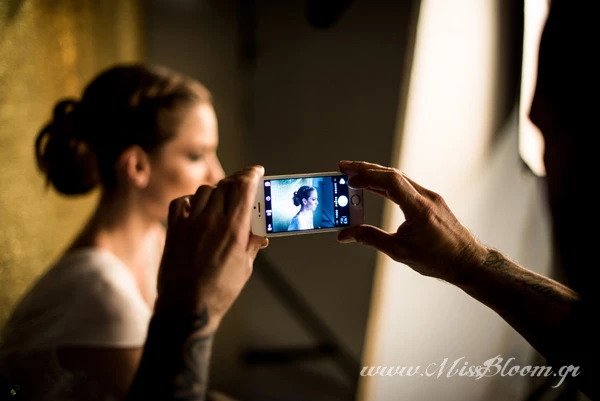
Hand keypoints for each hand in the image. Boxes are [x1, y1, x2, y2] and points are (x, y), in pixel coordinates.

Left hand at [154, 165, 268, 332]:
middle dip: (236, 180)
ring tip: (220, 200)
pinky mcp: (173, 231)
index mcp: (234, 229)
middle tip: (242, 185)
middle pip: (225, 185)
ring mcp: (190, 224)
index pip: (244, 187)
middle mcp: (212, 221)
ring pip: (203, 190)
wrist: (186, 308)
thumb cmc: (219, 291)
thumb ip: (252, 244)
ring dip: (215, 191)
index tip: (257, 171)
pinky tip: (195, 209)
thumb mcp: (245, 267)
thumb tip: (260, 233)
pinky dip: (189, 201)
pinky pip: (180, 203)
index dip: (252, 174)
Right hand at [337, 160, 486, 284]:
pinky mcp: (430, 200)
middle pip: (392, 175)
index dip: (368, 177)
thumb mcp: (399, 251)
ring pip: (398, 178)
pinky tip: (374, 187)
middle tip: (344, 168)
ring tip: (354, 175)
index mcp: (419, 209)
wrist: (467, 261)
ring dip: (375, 175)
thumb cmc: (439, 259)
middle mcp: (426, 197)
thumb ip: (370, 238)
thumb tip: (346, 234)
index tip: (349, 180)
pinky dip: (386, 184)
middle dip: (365, 169)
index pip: (391, 182)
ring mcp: (430, 197)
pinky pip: (405, 186)